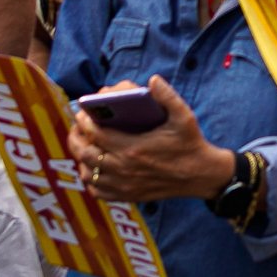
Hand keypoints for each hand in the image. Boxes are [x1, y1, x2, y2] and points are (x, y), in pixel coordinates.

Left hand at [64, 77, 234, 204]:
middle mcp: (124, 169)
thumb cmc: (190, 143)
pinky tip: (92, 169)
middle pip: (86, 154)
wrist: (200, 175)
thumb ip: (168, 96)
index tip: (81, 113)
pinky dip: (90, 180)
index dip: (84, 122)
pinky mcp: (127, 196)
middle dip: (76, 139)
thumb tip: (153, 79)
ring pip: (88, 174)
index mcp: (134, 148)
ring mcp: (123, 185)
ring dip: (80, 159)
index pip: (97, 134)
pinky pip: (97, 191)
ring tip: (82, 146)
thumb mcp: (184, 116)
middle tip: (76, 128)